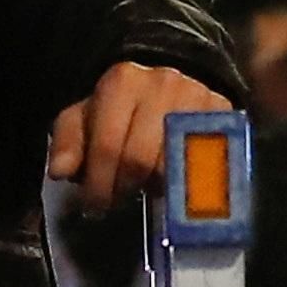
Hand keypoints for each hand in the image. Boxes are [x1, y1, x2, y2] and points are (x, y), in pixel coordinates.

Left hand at [48, 60, 214, 208]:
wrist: (172, 80)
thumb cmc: (121, 107)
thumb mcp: (86, 117)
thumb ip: (69, 142)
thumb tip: (61, 172)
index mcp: (123, 82)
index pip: (107, 146)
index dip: (99, 184)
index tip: (94, 206)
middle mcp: (163, 84)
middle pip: (140, 159)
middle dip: (124, 188)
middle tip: (118, 201)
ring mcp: (198, 99)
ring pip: (175, 165)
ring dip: (156, 187)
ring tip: (145, 188)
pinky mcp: (225, 115)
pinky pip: (207, 164)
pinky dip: (190, 183)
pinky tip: (175, 187)